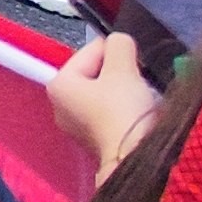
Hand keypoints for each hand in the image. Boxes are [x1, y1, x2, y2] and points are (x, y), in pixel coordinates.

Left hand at [48, 31, 155, 176]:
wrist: (135, 160)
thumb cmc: (123, 110)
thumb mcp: (122, 68)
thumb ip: (119, 45)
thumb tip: (119, 41)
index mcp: (58, 84)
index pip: (91, 51)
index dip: (116, 52)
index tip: (136, 61)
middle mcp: (59, 106)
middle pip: (97, 73)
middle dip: (120, 72)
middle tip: (140, 78)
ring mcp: (77, 128)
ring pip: (105, 94)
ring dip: (125, 91)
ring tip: (142, 95)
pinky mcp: (96, 143)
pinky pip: (111, 114)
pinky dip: (125, 110)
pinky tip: (140, 113)